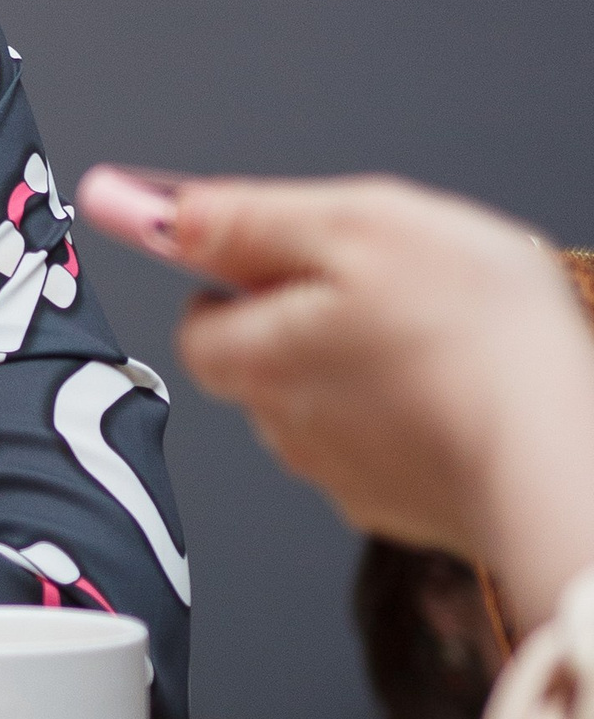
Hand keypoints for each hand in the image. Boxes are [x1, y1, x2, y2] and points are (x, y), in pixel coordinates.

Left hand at [78, 168, 593, 633]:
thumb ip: (252, 219)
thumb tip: (165, 211)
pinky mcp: (408, 508)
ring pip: (330, 406)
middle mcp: (283, 429)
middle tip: (383, 286)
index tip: (276, 250)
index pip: (197, 321)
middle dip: (308, 320)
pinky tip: (461, 390)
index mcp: (255, 358)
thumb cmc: (472, 338)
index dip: (234, 278)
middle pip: (265, 362)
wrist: (566, 456)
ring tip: (438, 336)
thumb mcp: (355, 227)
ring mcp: (347, 478)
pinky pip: (389, 449)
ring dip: (364, 369)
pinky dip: (412, 418)